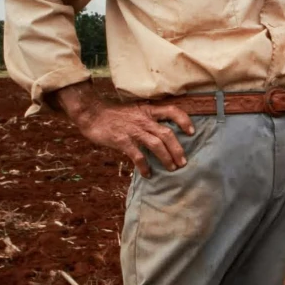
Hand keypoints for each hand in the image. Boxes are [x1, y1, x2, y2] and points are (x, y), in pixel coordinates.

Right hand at [52, 82, 194, 176]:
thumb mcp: (135, 110)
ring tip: (172, 168)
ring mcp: (133, 130)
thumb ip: (148, 118)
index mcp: (148, 111)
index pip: (172, 111)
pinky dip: (144, 166)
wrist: (92, 113)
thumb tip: (163, 133)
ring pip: (156, 145)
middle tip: (183, 162)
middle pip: (167, 134)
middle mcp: (143, 120)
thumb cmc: (115, 114)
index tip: (192, 132)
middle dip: (177, 149)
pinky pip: (137, 155)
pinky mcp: (122, 140)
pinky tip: (148, 174)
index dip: (184, 120)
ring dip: (166, 158)